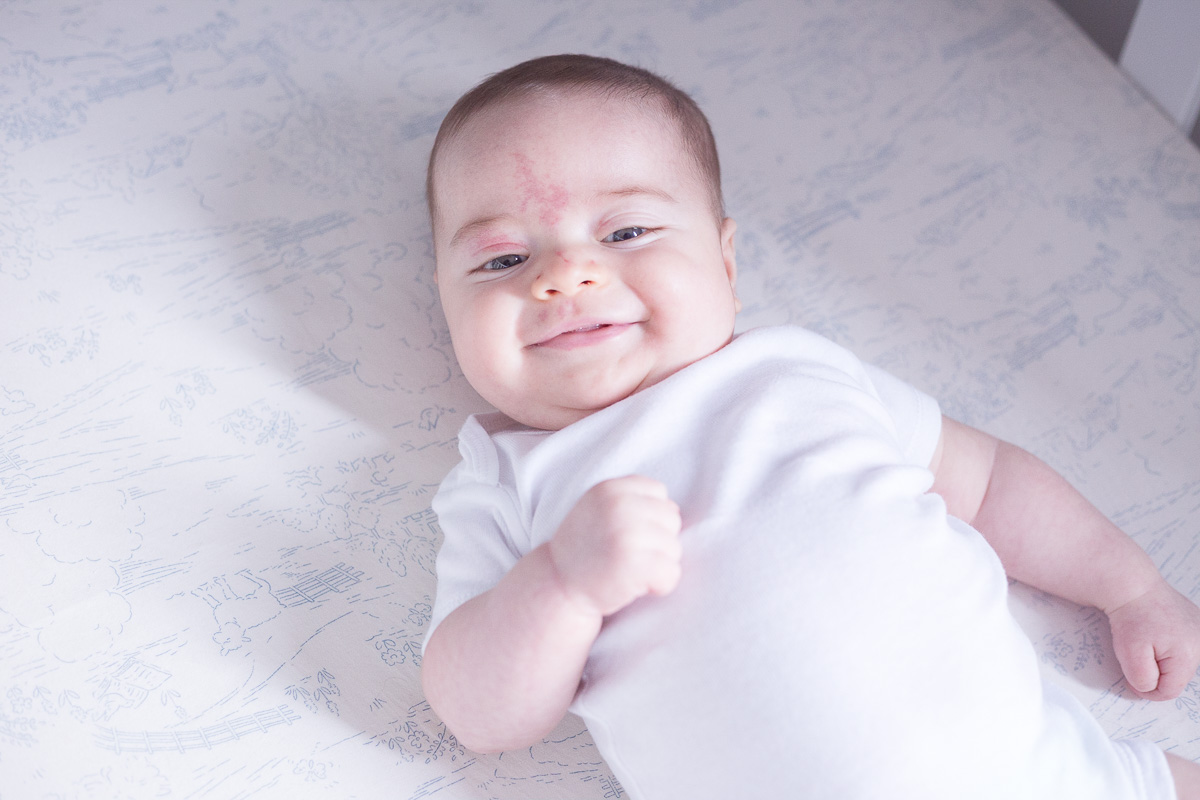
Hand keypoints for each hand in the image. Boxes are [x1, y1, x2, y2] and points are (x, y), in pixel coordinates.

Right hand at [548, 476, 682, 617]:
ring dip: (657, 564)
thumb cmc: (585, 548)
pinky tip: (635, 586)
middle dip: (656, 541)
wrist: (557, 585)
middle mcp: (619, 507)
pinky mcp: (635, 565)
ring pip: (674, 548)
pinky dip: (660, 585)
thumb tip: (674, 509)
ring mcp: (627, 535)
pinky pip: (672, 573)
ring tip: (626, 569)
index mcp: (611, 489)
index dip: (650, 516)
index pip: (659, 492)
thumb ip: (631, 499)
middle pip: (671, 519)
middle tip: (626, 554)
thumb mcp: (598, 508)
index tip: (627, 533)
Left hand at [1108, 580, 1199, 699]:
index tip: (1130, 677)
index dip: (1146, 689)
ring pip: (1179, 663)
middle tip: (1136, 652)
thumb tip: (1150, 688)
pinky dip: (1167, 646)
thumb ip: (1142, 679)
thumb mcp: (1130, 654)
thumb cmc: (1130, 617)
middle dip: (1154, 671)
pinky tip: (1155, 633)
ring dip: (1161, 659)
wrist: (1132, 585)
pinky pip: (1181, 647)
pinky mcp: (1195, 623)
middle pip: (1176, 677)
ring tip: (1146, 640)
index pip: (1169, 691)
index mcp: (1189, 655)